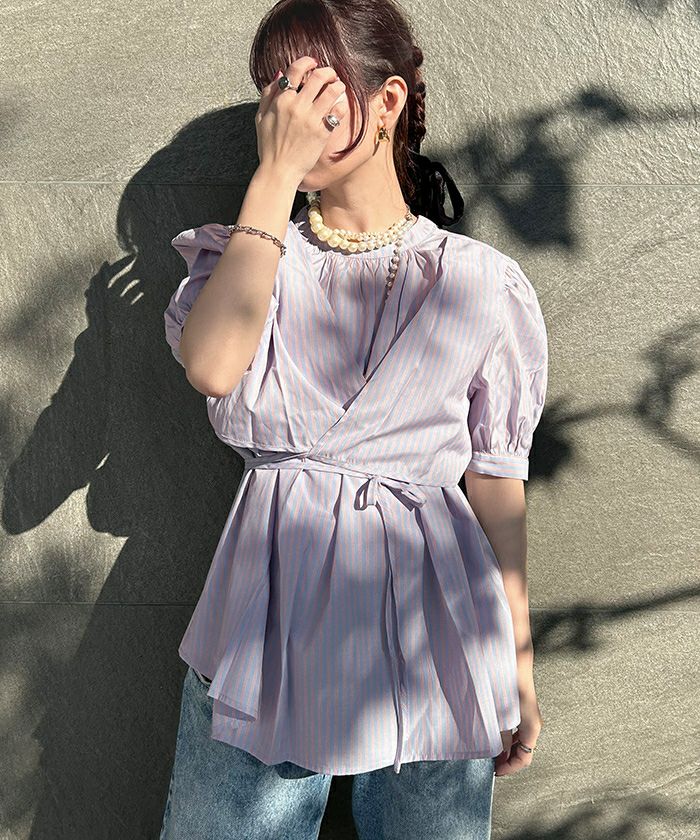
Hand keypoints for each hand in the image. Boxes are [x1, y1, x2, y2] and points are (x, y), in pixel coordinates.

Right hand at [254, 55, 349, 189]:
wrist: (279, 172)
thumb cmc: (268, 147)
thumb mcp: (260, 118)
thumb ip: (268, 94)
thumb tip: (280, 74)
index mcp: (281, 100)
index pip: (296, 70)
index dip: (307, 62)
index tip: (313, 62)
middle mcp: (297, 106)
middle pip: (318, 77)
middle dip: (328, 72)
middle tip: (331, 75)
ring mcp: (310, 119)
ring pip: (332, 91)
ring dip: (338, 86)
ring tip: (339, 87)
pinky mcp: (322, 132)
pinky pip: (337, 111)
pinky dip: (342, 105)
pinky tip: (340, 106)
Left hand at [495, 685, 542, 776]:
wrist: (513, 654)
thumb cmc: (507, 681)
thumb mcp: (501, 712)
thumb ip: (501, 735)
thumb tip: (500, 752)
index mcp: (532, 726)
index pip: (525, 758)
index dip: (509, 768)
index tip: (494, 771)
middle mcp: (533, 721)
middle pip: (523, 749)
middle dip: (506, 758)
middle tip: (488, 762)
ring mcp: (527, 712)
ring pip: (518, 738)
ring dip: (504, 746)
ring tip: (487, 748)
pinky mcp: (520, 704)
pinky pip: (515, 726)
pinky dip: (504, 733)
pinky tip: (491, 731)